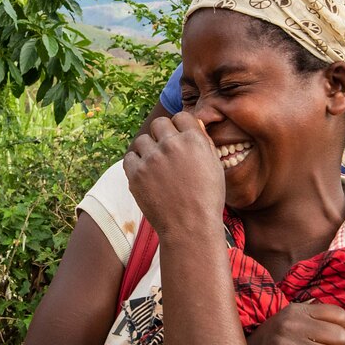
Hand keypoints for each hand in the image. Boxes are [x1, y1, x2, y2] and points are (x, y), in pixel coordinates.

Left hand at [123, 113, 225, 237]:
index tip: (179, 139)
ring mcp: (152, 159)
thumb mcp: (215, 166)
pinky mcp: (136, 174)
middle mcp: (171, 144)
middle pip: (159, 124)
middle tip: (166, 153)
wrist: (190, 228)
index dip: (180, 127)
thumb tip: (193, 124)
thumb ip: (203, 142)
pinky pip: (129, 158)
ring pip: (142, 140)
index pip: (180, 116)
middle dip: (162, 135)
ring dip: (148, 150)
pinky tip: (146, 175)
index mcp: (194, 140)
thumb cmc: (207, 198)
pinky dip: (136, 164)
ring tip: (156, 167)